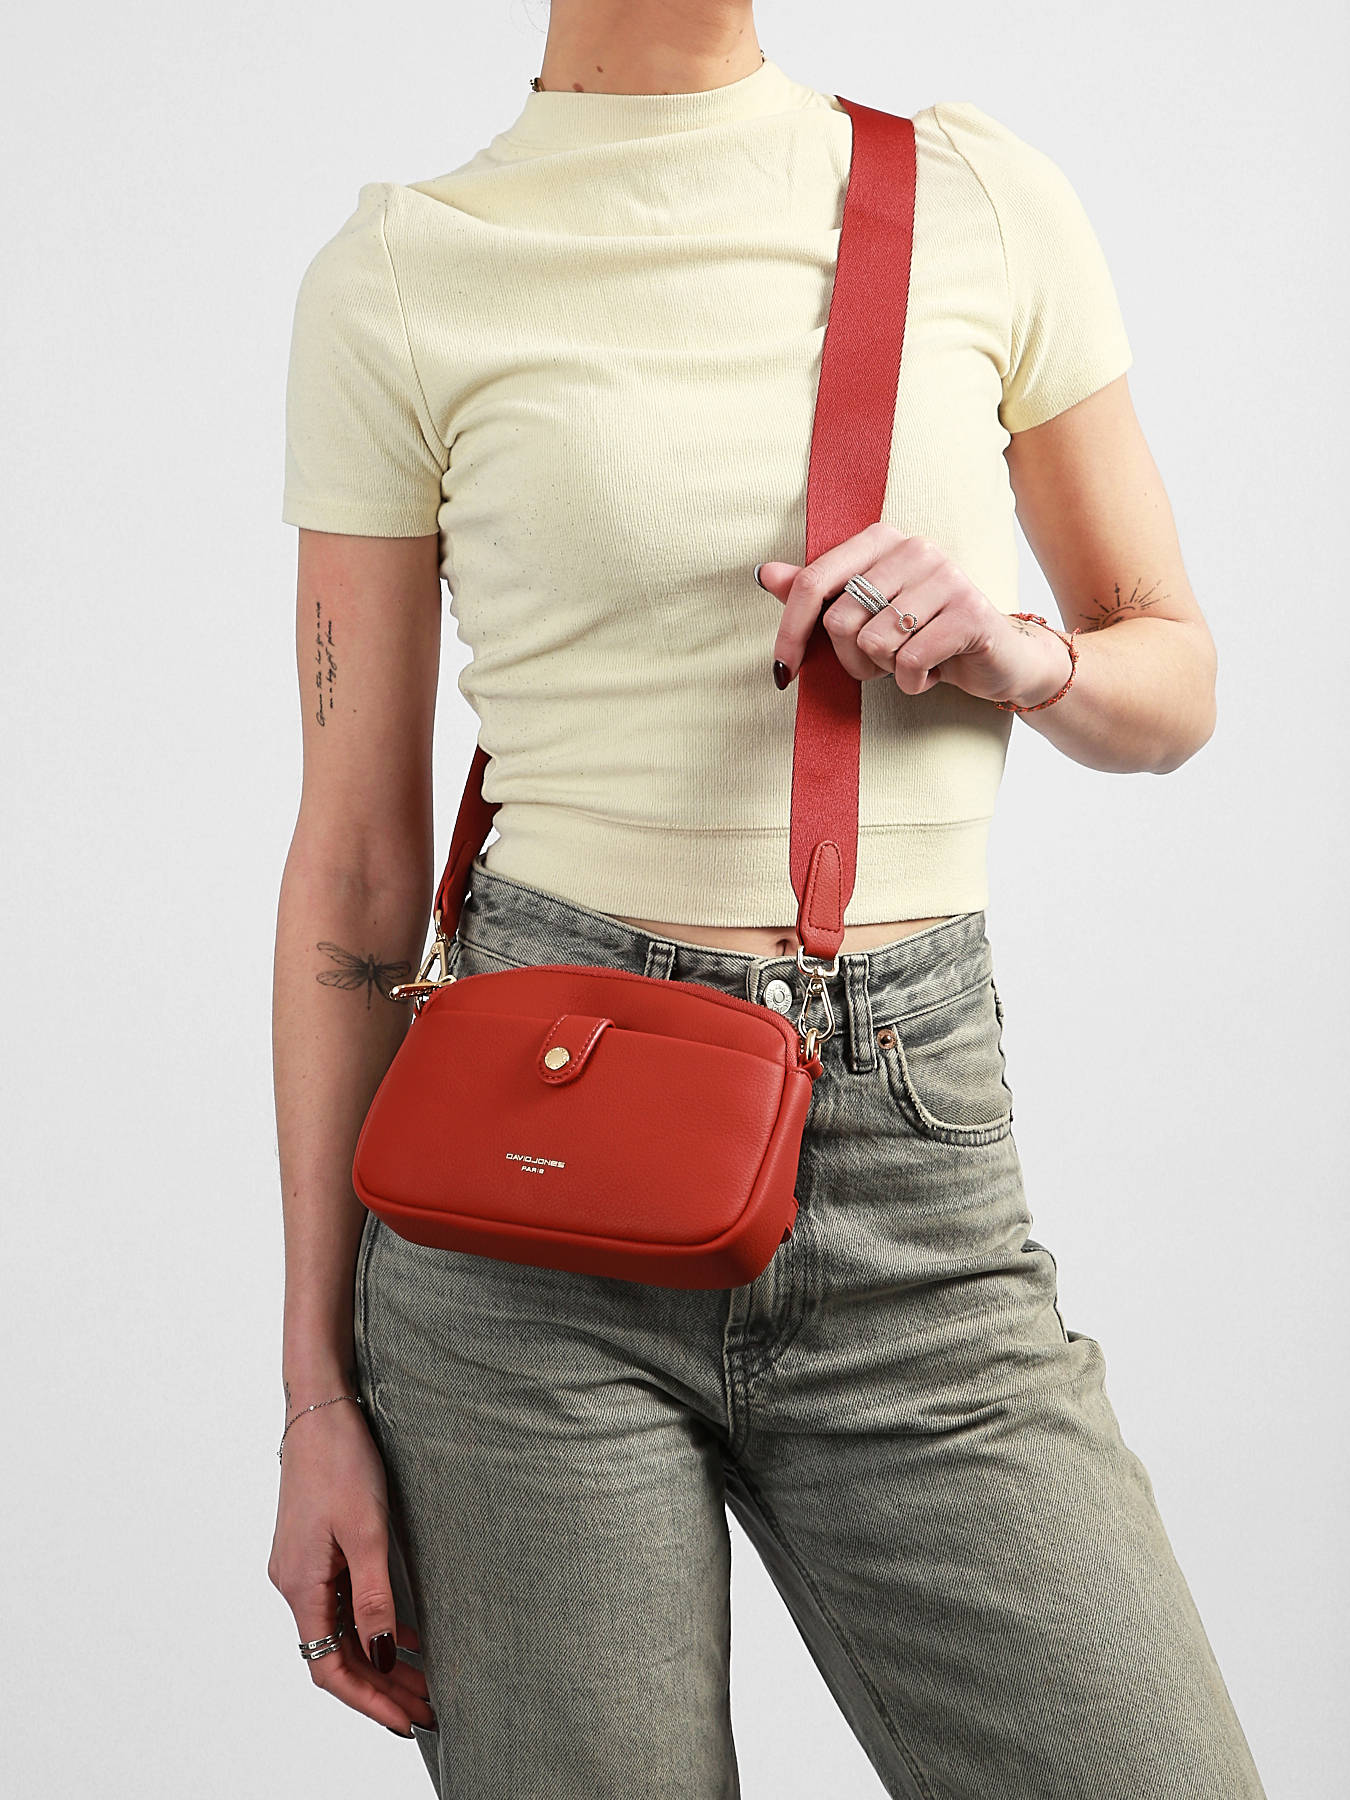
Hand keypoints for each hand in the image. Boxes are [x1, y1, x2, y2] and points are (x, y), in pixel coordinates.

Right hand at [268, 1397, 434, 1738]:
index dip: (367, 1700)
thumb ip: (374, 1595)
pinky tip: (405, 1637)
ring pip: (342, 1631)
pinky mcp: (317, 1550)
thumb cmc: (341, 1460)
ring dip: (379, 1660)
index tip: (405, 1721)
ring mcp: (304, 1566)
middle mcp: (294, 1583)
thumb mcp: (366, 1530)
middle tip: (428, 1708)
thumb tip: (381, 1656)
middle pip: (336, 1655)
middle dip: (381, 1688)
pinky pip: (343, 1604)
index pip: (328, 1667)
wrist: (320, 1408)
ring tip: (424, 1682)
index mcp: (299, 1585)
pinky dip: (373, 1626)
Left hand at [760, 523, 1071, 707]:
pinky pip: (909, 662)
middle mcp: (915, 548)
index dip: (790, 632)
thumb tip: (764, 574)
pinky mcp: (970, 613)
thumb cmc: (920, 632)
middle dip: (852, 659)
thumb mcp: (864, 613)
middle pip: (840, 620)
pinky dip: (913, 682)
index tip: (783, 671)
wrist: (994, 656)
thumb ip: (816, 592)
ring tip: (911, 660)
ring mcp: (946, 577)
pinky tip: (932, 672)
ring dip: (886, 670)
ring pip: (874, 643)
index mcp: (882, 539)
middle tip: (882, 661)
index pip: (814, 582)